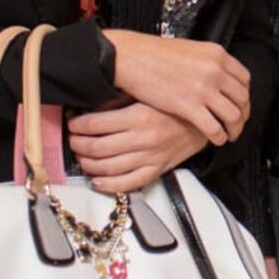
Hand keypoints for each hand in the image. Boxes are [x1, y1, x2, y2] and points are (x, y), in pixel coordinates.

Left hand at [67, 101, 207, 193]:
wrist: (206, 120)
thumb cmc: (175, 104)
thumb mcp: (147, 94)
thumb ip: (119, 100)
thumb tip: (89, 108)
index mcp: (139, 115)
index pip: (95, 124)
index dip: (77, 125)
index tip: (72, 123)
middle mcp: (144, 138)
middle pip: (97, 147)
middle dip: (78, 145)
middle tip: (73, 141)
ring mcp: (151, 157)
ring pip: (108, 168)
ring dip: (88, 164)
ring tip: (82, 158)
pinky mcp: (158, 169)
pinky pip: (129, 183)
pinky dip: (108, 185)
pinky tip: (97, 180)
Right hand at [103, 30, 249, 144]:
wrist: (131, 57)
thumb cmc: (152, 53)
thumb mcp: (190, 50)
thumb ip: (206, 62)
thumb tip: (215, 76)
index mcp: (217, 55)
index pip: (244, 79)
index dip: (245, 95)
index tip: (241, 103)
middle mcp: (215, 71)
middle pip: (242, 98)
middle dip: (243, 114)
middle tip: (238, 123)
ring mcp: (205, 89)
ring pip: (233, 115)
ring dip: (234, 129)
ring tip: (229, 135)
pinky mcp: (190, 106)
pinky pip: (214, 127)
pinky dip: (219, 136)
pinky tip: (216, 139)